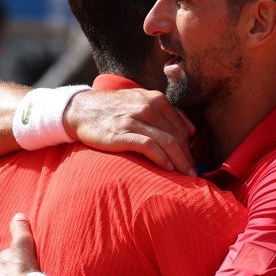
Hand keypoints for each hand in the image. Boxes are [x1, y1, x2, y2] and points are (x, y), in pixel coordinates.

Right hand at [64, 88, 195, 174]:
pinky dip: (161, 158)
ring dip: (179, 161)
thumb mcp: (141, 101)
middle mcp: (148, 107)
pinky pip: (149, 146)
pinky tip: (168, 169)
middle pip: (177, 136)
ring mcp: (135, 119)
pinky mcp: (122, 133)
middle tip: (194, 174)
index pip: (181, 126)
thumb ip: (165, 113)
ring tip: (186, 176)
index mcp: (156, 99)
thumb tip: (190, 130)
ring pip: (167, 141)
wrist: (81, 110)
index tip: (194, 163)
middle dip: (188, 157)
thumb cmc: (113, 110)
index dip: (190, 147)